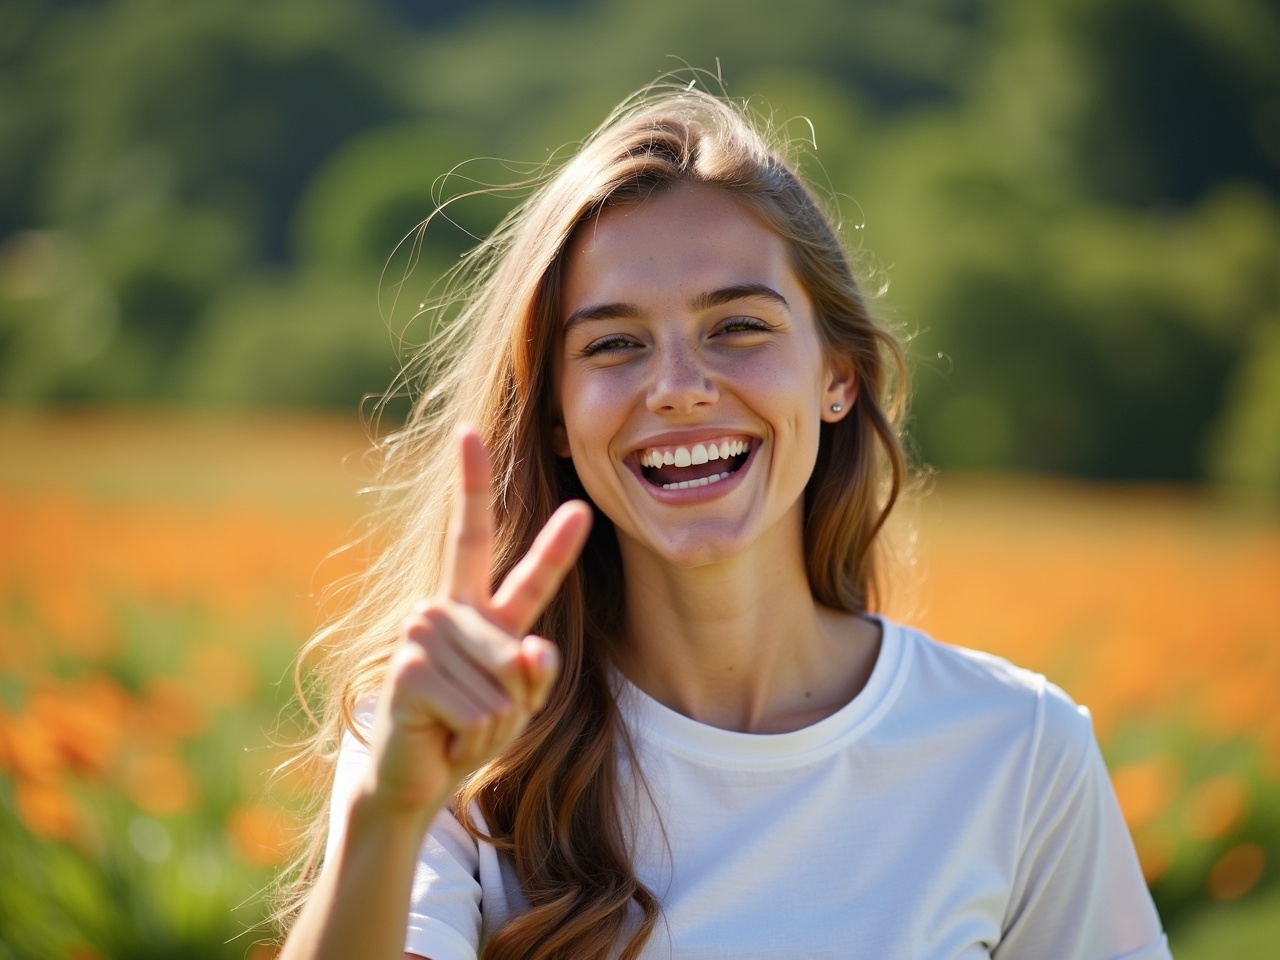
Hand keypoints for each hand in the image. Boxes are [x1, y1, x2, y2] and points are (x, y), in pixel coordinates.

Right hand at [363, 426, 591, 813]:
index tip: (469, 432)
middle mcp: (442, 608)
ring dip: (492, 724)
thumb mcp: (519, 701)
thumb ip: (535, 672)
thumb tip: (534, 652)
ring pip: (505, 683)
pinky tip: (440, 736)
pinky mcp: (411, 670)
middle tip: (473, 719)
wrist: (413, 778)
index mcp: (470, 604)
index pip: (476, 536)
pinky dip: (474, 737)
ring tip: (454, 726)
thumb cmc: (466, 730)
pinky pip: (483, 708)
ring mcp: (421, 634)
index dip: (473, 484)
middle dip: (515, 703)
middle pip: (519, 650)